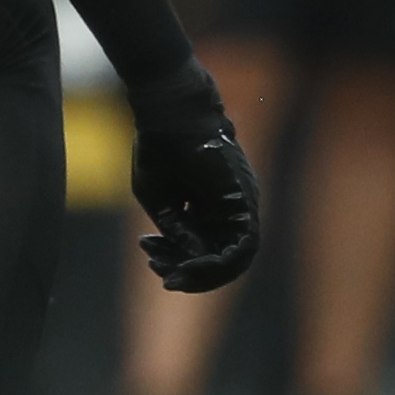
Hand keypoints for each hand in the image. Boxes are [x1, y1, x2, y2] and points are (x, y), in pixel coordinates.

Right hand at [128, 73, 260, 292]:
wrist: (169, 114)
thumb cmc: (159, 148)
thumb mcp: (159, 199)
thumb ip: (176, 230)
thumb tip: (192, 258)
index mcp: (208, 208)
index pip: (204, 249)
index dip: (178, 262)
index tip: (149, 259)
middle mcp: (229, 210)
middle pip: (221, 259)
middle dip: (193, 276)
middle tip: (166, 280)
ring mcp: (241, 206)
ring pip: (237, 260)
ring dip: (206, 276)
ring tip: (174, 277)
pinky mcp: (246, 202)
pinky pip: (243, 247)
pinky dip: (218, 264)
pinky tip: (189, 266)